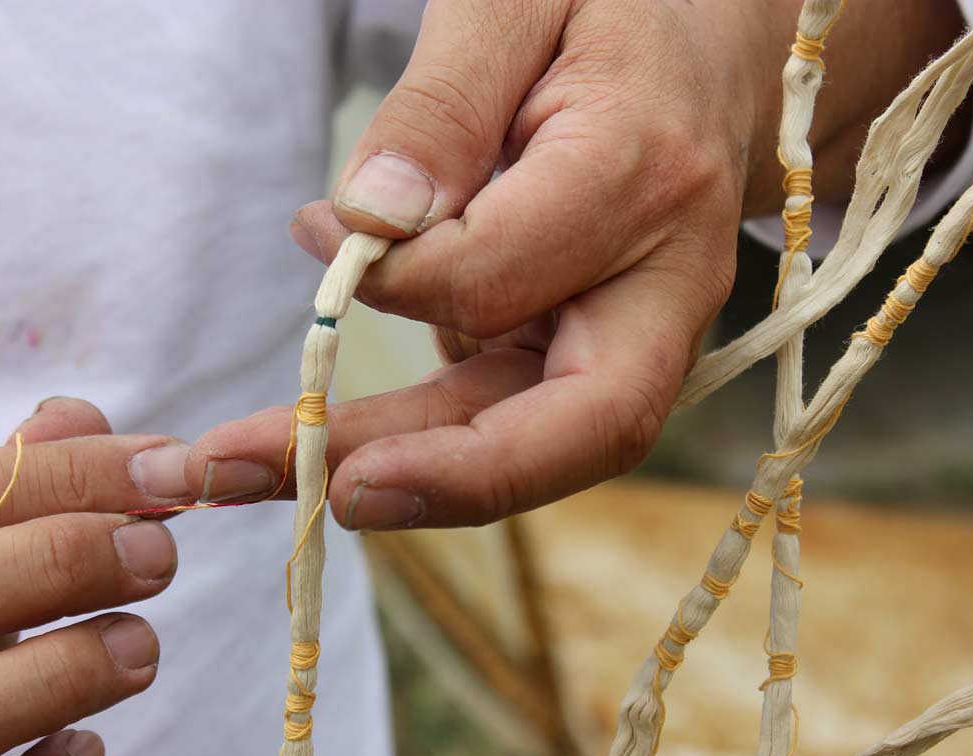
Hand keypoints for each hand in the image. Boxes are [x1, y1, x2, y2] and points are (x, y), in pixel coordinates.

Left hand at [199, 0, 963, 528]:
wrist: (708, 43)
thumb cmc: (608, 5)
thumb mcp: (517, 0)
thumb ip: (443, 103)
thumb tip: (367, 223)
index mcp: (641, 176)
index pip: (496, 276)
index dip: (393, 277)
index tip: (318, 233)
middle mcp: (663, 282)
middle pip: (573, 425)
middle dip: (435, 476)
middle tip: (307, 490)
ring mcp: (643, 331)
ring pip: (539, 444)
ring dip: (407, 478)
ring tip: (264, 476)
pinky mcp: (601, 350)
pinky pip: (518, 416)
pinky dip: (426, 439)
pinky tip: (337, 429)